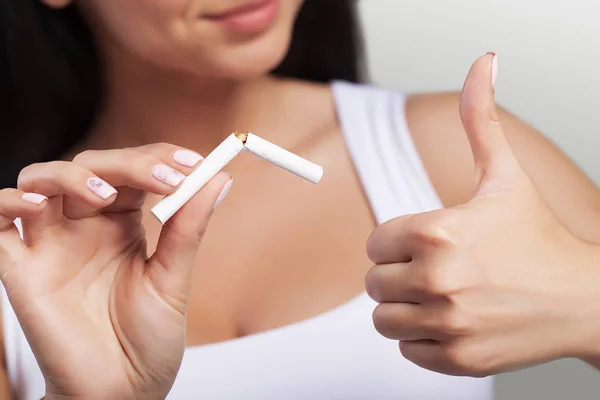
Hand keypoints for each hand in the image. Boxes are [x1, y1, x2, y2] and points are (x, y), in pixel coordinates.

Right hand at [0, 144, 229, 398]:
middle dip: (129, 163)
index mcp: (121, 224)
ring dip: (71, 175)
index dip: (159, 159)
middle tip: (166, 178)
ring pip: (42, 180)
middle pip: (92, 166)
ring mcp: (51, 244)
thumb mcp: (173, 279)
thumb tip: (219, 179)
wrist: (121, 391)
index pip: (133, 171)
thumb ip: (188, 227)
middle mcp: (84, 226)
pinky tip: (35, 206)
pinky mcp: (21, 270)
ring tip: (105, 196)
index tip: (195, 164)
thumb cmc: (148, 340)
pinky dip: (9, 204)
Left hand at [365, 53, 599, 376]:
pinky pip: (408, 350)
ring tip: (439, 293)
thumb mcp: (506, 174)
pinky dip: (422, 338)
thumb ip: (480, 120)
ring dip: (404, 307)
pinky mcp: (459, 359)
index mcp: (438, 232)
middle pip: (375, 283)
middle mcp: (439, 279)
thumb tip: (482, 64)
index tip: (421, 243)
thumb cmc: (538, 236)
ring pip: (385, 320)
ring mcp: (449, 323)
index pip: (374, 244)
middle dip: (397, 274)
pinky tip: (452, 319)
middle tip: (432, 269)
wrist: (583, 299)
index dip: (395, 243)